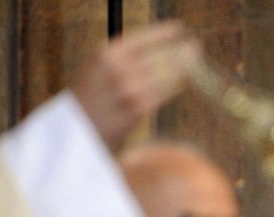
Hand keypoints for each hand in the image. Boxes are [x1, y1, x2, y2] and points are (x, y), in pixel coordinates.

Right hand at [71, 21, 200, 148]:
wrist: (76, 131)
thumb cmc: (90, 100)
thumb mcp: (98, 69)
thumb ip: (124, 58)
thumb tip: (158, 48)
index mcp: (107, 54)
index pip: (143, 37)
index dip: (164, 32)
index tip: (180, 28)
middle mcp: (119, 69)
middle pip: (160, 55)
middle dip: (181, 50)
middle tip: (196, 46)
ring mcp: (130, 90)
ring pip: (166, 74)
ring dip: (184, 67)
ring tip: (196, 60)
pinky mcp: (139, 109)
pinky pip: (164, 93)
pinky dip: (176, 85)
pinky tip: (184, 80)